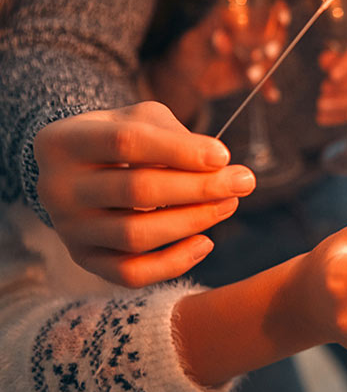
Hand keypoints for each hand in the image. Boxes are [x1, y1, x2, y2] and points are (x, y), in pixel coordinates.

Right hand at [32, 102, 254, 286]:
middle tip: (245, 181)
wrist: (81, 169)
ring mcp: (67, 228)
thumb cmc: (123, 136)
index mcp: (64, 141)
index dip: (180, 150)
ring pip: (135, 235)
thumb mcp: (141, 118)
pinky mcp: (83, 258)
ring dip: (193, 221)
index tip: (225, 156)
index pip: (127, 142)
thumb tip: (218, 165)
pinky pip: (130, 273)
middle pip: (136, 191)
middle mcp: (56, 187)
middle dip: (199, 188)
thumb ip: (175, 134)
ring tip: (230, 204)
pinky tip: (205, 243)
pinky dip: (173, 263)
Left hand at [146, 5, 286, 123]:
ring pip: (270, 59)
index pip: (265, 12)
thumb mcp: (196, 41)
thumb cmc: (189, 50)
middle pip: (275, 35)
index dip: (277, 12)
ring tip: (251, 75)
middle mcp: (251, 36)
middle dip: (274, 43)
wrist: (185, 78)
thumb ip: (211, 37)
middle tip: (269, 52)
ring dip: (265, 66)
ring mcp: (253, 56)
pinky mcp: (252, 75)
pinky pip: (264, 81)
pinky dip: (268, 88)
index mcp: (239, 18)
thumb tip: (223, 35)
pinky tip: (271, 96)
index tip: (283, 17)